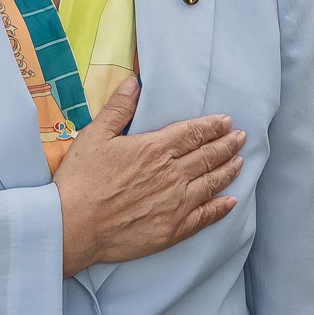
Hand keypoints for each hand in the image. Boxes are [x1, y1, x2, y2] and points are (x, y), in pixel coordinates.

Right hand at [55, 80, 246, 277]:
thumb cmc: (81, 180)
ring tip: (240, 162)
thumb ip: (118, 109)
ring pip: (211, 184)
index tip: (226, 121)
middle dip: (226, 145)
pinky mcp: (172, 230)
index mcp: (155, 148)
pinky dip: (220, 208)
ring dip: (228, 171)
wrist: (73, 226)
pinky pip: (204, 217)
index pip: (193, 133)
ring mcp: (175, 204)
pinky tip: (230, 202)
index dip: (212, 126)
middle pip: (207, 156)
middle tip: (240, 138)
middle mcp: (172, 174)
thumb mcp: (95, 135)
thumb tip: (134, 84)